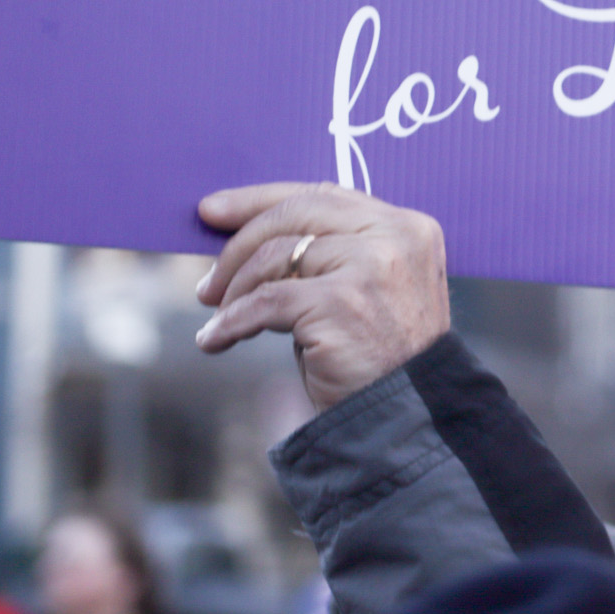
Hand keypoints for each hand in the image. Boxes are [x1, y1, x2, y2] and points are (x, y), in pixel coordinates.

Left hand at [193, 182, 450, 411]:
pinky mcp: (342, 303)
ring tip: (217, 315)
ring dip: (234, 289)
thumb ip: (330, 252)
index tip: (214, 211)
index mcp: (406, 226)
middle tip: (208, 282)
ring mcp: (370, 268)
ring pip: (275, 256)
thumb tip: (244, 231)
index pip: (322, 195)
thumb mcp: (368, 288)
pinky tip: (215, 339)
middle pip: (294, 214)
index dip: (260, 200)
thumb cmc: (378, 357)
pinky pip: (266, 302)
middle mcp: (394, 237)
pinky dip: (231, 321)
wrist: (406, 418)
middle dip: (237, 244)